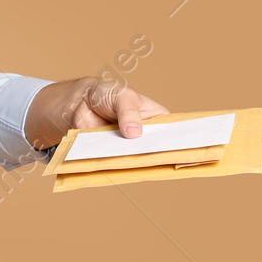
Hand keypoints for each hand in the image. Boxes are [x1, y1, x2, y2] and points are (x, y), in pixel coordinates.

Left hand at [24, 76, 171, 152]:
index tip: (182, 150)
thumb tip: (134, 132)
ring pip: (135, 158)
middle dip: (154, 154)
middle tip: (156, 161)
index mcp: (157, 119)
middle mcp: (146, 135)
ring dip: (133, 162)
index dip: (177, 141)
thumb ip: (129, 113)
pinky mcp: (112, 153)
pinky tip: (115, 168)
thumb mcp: (123, 97)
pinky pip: (116, 162)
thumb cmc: (108, 93)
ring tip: (135, 165)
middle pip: (154, 149)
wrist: (78, 101)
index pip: (172, 132)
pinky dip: (115, 165)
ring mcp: (129, 146)